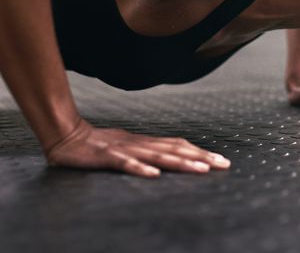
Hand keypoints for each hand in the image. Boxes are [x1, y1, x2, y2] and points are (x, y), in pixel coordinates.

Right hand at [45, 119, 230, 177]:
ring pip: (157, 156)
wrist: (66, 135)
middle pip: (175, 149)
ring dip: (180, 163)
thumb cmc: (99, 145)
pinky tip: (154, 175)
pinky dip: (140, 169)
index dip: (200, 152)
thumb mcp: (129, 148)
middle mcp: (140, 144)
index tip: (220, 160)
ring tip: (200, 170)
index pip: (178, 146)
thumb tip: (171, 157)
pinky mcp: (107, 157)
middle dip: (201, 157)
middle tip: (223, 164)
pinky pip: (125, 164)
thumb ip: (148, 152)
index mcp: (146, 143)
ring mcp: (124, 149)